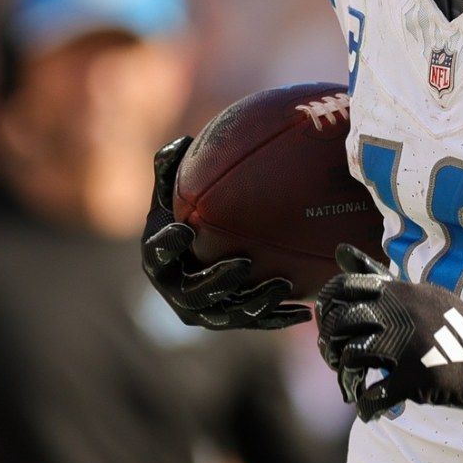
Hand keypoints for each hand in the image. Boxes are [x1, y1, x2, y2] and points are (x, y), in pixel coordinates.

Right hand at [141, 136, 311, 329]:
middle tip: (243, 263)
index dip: (167, 244)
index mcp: (159, 259)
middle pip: (194, 293)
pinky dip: (278, 317)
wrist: (194, 255)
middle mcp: (177, 290)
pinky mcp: (228, 320)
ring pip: (228, 313)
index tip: (183, 229)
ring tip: (282, 285)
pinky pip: (254, 322)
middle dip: (218, 281)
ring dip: (255, 301)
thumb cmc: (182, 217)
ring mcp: (203, 311)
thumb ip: (170, 170)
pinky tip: (305, 311)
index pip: (157, 253)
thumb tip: (182, 140)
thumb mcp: (171, 194)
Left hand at [316, 245, 462, 419]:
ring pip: (352, 357)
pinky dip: (366, 406)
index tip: (330, 325)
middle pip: (340, 323)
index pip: (342, 287)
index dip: (327, 308)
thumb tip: (339, 250)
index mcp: (397, 293)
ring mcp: (407, 345)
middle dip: (329, 346)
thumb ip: (376, 277)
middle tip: (336, 360)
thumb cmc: (447, 324)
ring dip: (344, 378)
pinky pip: (375, 395)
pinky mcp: (416, 376)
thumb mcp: (415, 292)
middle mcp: (399, 314)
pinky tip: (369, 408)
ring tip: (351, 387)